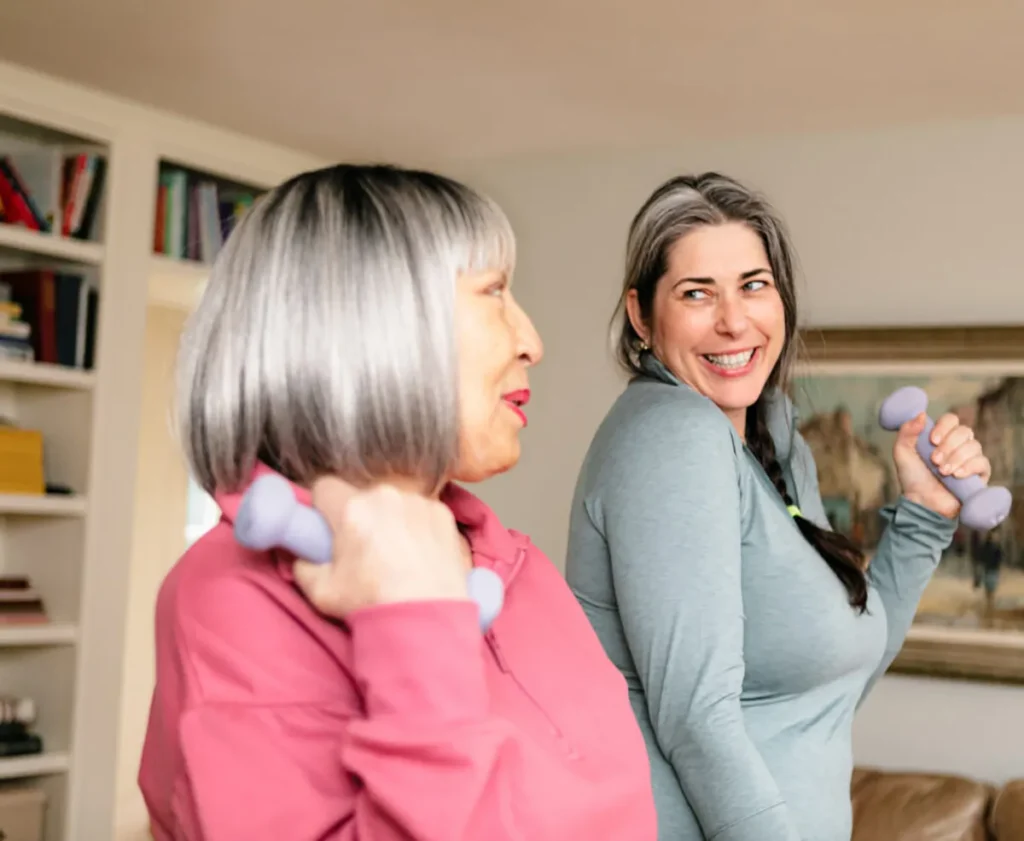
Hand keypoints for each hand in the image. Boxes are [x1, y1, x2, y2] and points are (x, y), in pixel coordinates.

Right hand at [293, 476, 469, 618]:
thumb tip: (303, 557)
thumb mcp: (322, 593)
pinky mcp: (442, 513)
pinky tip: (420, 555)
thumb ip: (303, 567)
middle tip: (364, 550)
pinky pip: (421, 512)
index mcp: (351, 508)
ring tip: (396, 556)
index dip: (323, 507)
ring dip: (390, 520)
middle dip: (359, 517)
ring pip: (393, 504)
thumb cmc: (372, 603)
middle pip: (362, 497)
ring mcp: (418, 502)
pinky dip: (418, 528)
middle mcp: (385, 496)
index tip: (329, 527)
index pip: (324, 487)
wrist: (426, 617)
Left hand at [892, 411, 992, 519]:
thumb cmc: (913, 477)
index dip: (943, 427)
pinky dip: (969, 467)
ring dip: (956, 458)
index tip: (932, 440)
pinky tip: (957, 475)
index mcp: (942, 436)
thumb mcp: (902, 453)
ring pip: (974, 446)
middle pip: (964, 431)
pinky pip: (982, 462)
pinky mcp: (980, 473)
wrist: (922, 502)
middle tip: (934, 460)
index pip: (951, 420)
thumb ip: (907, 432)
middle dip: (948, 445)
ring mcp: (971, 458)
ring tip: (942, 472)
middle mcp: (959, 444)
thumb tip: (922, 414)